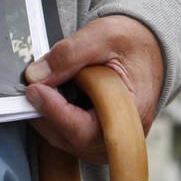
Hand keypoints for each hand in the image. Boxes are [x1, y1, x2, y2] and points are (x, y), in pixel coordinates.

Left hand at [23, 15, 164, 165]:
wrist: (148, 44)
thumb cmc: (132, 41)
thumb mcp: (102, 35)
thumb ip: (69, 54)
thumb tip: (36, 76)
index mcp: (133, 109)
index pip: (87, 129)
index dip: (55, 111)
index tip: (34, 90)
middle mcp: (127, 131)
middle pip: (76, 142)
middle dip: (46, 117)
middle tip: (31, 90)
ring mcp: (116, 136)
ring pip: (74, 144)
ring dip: (50, 121)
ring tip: (40, 93)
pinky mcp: (106, 134)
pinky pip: (77, 139)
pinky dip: (59, 121)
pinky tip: (52, 100)